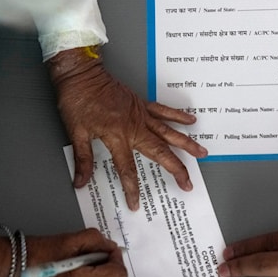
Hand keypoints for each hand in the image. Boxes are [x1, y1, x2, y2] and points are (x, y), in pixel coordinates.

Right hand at [18, 229, 126, 276]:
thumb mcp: (69, 239)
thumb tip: (110, 247)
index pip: (117, 276)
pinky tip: (82, 275)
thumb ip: (96, 240)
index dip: (117, 259)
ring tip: (90, 266)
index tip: (109, 250)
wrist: (10, 269)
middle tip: (104, 258)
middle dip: (115, 272)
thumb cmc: (35, 253)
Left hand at [47, 48, 207, 210]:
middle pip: (160, 152)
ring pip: (169, 132)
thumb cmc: (77, 99)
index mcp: (117, 136)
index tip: (135, 203)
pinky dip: (178, 115)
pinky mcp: (141, 104)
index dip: (132, 188)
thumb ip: (83, 159)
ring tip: (201, 152)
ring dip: (186, 143)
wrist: (81, 73)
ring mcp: (140, 114)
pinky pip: (164, 110)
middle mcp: (133, 126)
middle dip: (176, 169)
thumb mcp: (76, 132)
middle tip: (188, 183)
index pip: (128, 169)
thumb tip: (81, 181)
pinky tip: (191, 120)